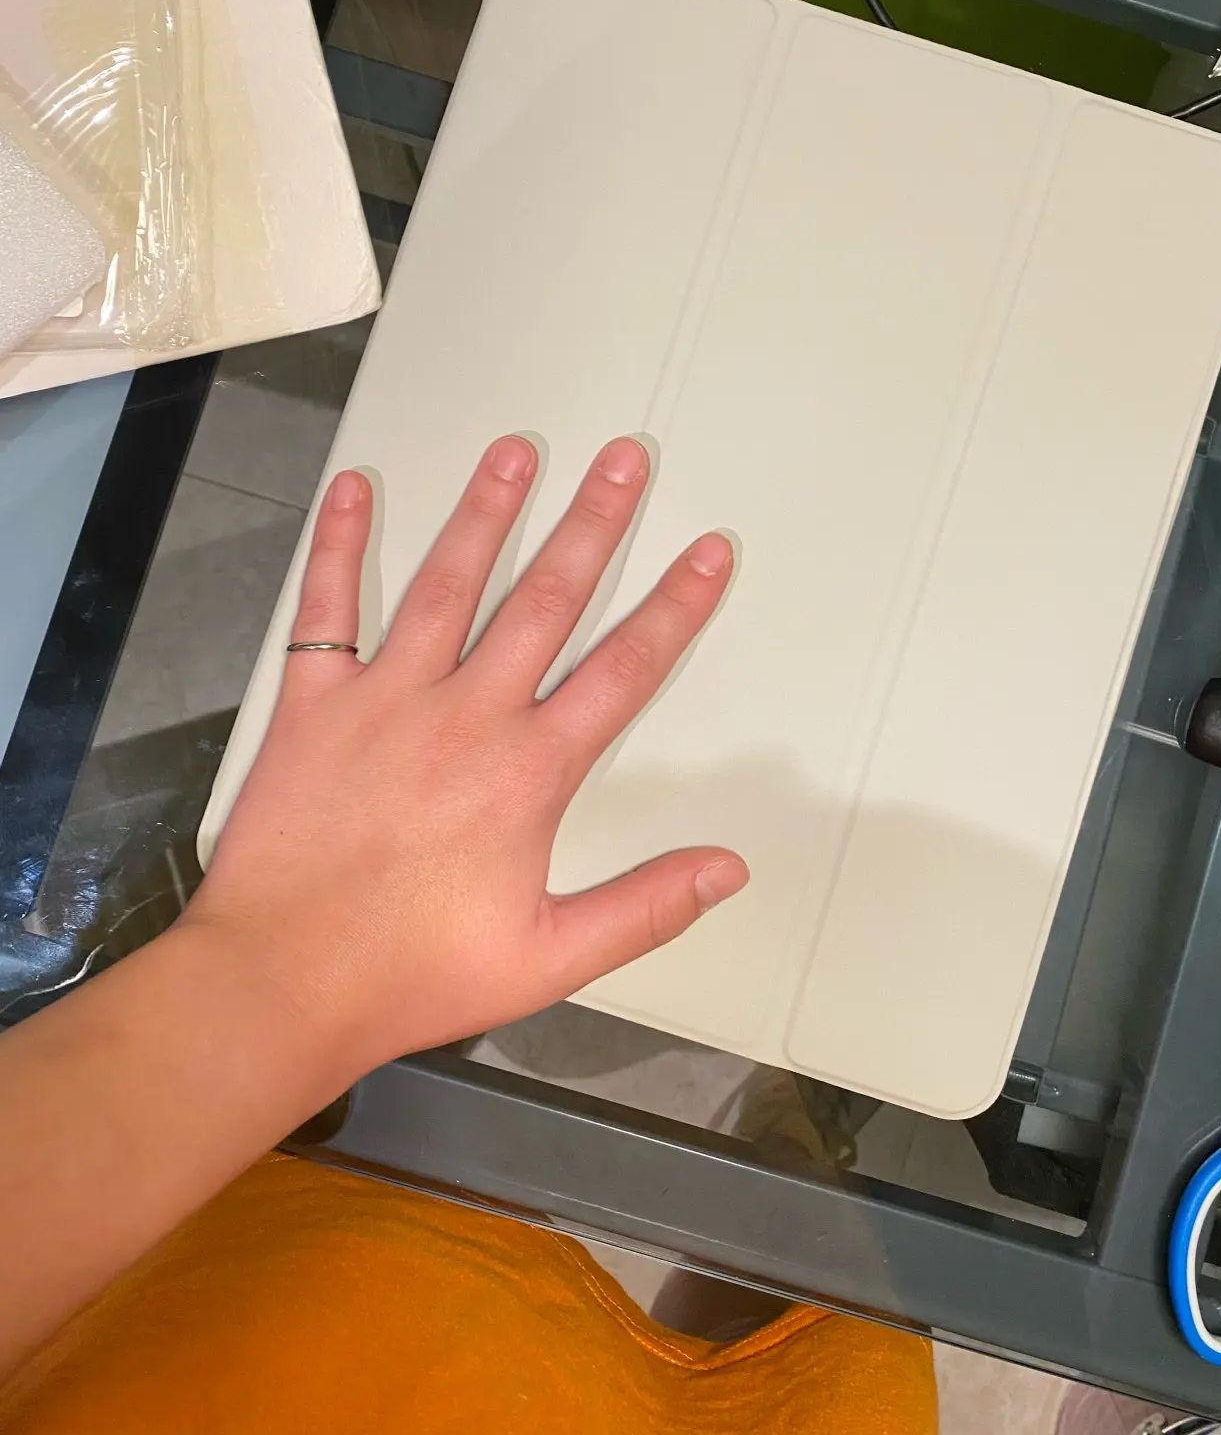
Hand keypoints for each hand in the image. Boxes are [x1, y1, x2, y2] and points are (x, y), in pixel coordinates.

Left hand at [184, 435, 747, 1087]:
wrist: (280, 982)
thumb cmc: (408, 975)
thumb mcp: (548, 958)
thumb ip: (645, 907)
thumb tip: (725, 870)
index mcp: (526, 773)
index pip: (622, 672)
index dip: (674, 609)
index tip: (706, 555)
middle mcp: (464, 717)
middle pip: (545, 601)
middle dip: (593, 524)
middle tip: (625, 459)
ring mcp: (385, 700)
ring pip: (447, 584)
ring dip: (486, 513)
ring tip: (517, 452)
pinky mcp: (313, 706)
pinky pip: (325, 609)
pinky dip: (336, 544)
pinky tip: (353, 490)